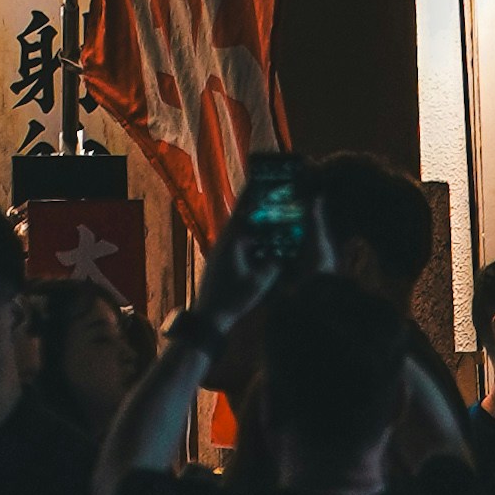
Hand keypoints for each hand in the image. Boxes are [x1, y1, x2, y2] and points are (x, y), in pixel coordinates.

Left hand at [194, 206, 286, 344]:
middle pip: (242, 217)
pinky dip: (252, 238)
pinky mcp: (225, 260)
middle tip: (272, 194)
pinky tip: (264, 241)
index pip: (242, 210)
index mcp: (231, 241)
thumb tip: (284, 253)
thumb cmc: (231, 299)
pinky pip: (240, 243)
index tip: (260, 178)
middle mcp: (225, 241)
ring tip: (272, 214)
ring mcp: (223, 250)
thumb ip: (272, 267)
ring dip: (254, 223)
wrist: (210, 316)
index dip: (251, 194)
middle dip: (256, 206)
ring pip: (241, 230)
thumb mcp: (257, 284)